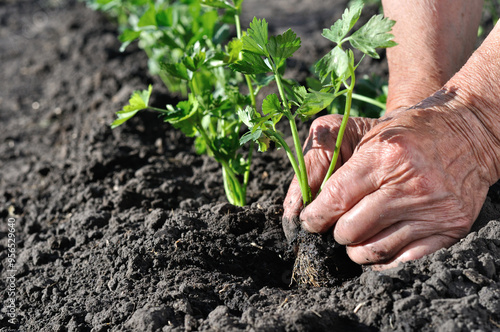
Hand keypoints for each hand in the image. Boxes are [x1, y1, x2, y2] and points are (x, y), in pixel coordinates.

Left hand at [284, 91, 492, 268]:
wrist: (468, 133)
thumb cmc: (408, 132)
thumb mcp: (365, 130)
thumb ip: (328, 157)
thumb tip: (299, 202)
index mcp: (384, 156)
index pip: (335, 198)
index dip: (315, 216)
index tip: (310, 221)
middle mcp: (409, 184)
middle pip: (351, 229)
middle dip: (334, 231)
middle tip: (335, 226)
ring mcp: (432, 209)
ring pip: (375, 249)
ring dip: (356, 249)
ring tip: (354, 237)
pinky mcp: (450, 227)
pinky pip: (405, 260)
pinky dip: (384, 259)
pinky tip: (377, 246)